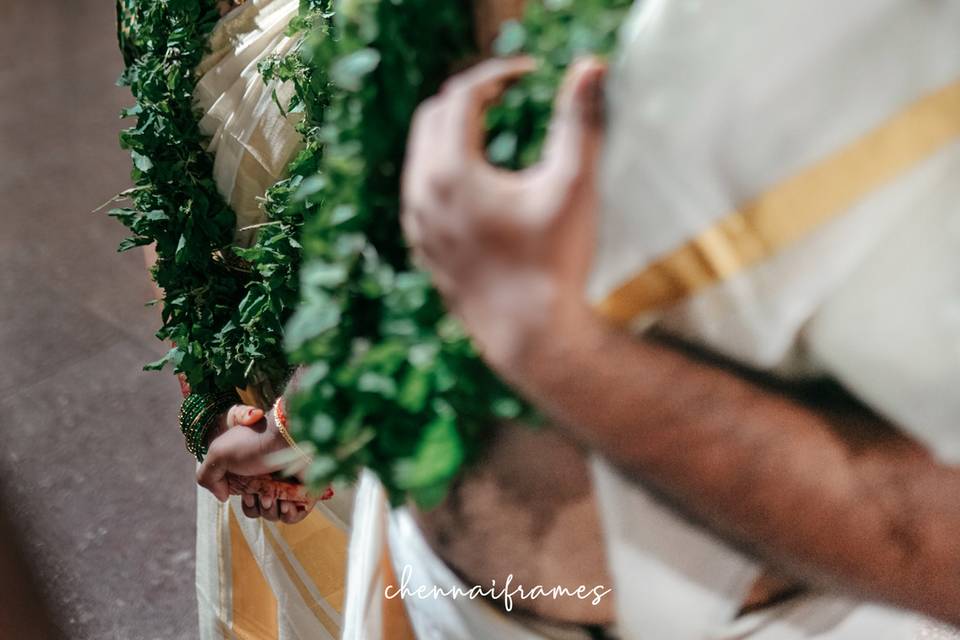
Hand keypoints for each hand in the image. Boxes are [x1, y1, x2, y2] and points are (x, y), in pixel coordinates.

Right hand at [197, 404, 315, 524]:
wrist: (288, 434)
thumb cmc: (253, 442)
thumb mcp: (219, 453)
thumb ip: (207, 476)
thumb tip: (222, 497)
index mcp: (251, 471)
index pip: (245, 499)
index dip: (244, 502)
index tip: (245, 493)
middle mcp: (270, 478)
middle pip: (257, 510)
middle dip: (254, 507)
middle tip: (257, 493)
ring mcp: (289, 485)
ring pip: (274, 514)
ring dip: (269, 510)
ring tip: (272, 495)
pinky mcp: (305, 491)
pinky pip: (295, 516)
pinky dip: (288, 515)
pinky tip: (286, 503)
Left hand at [401, 57, 606, 372]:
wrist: (529, 337)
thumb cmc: (554, 262)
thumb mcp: (572, 186)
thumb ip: (580, 120)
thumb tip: (591, 66)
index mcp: (450, 173)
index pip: (463, 96)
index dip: (497, 75)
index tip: (530, 73)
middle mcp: (420, 194)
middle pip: (433, 116)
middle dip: (470, 96)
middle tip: (509, 91)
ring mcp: (416, 224)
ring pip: (421, 153)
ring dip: (453, 130)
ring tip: (493, 125)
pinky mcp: (421, 246)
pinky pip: (420, 189)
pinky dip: (444, 167)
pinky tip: (478, 177)